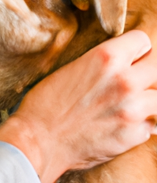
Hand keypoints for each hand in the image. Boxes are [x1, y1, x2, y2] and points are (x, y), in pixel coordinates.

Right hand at [0, 30, 156, 182]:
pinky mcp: (134, 135)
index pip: (142, 41)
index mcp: (106, 58)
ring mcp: (134, 109)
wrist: (37, 141)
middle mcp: (125, 80)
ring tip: (128, 105)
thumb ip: (102, 66)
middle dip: (147, 72)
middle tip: (133, 81)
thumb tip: (122, 66)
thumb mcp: (71, 70)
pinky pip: (151, 125)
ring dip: (147, 100)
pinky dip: (140, 125)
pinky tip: (119, 126)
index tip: (130, 58)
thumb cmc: (44, 105)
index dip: (134, 50)